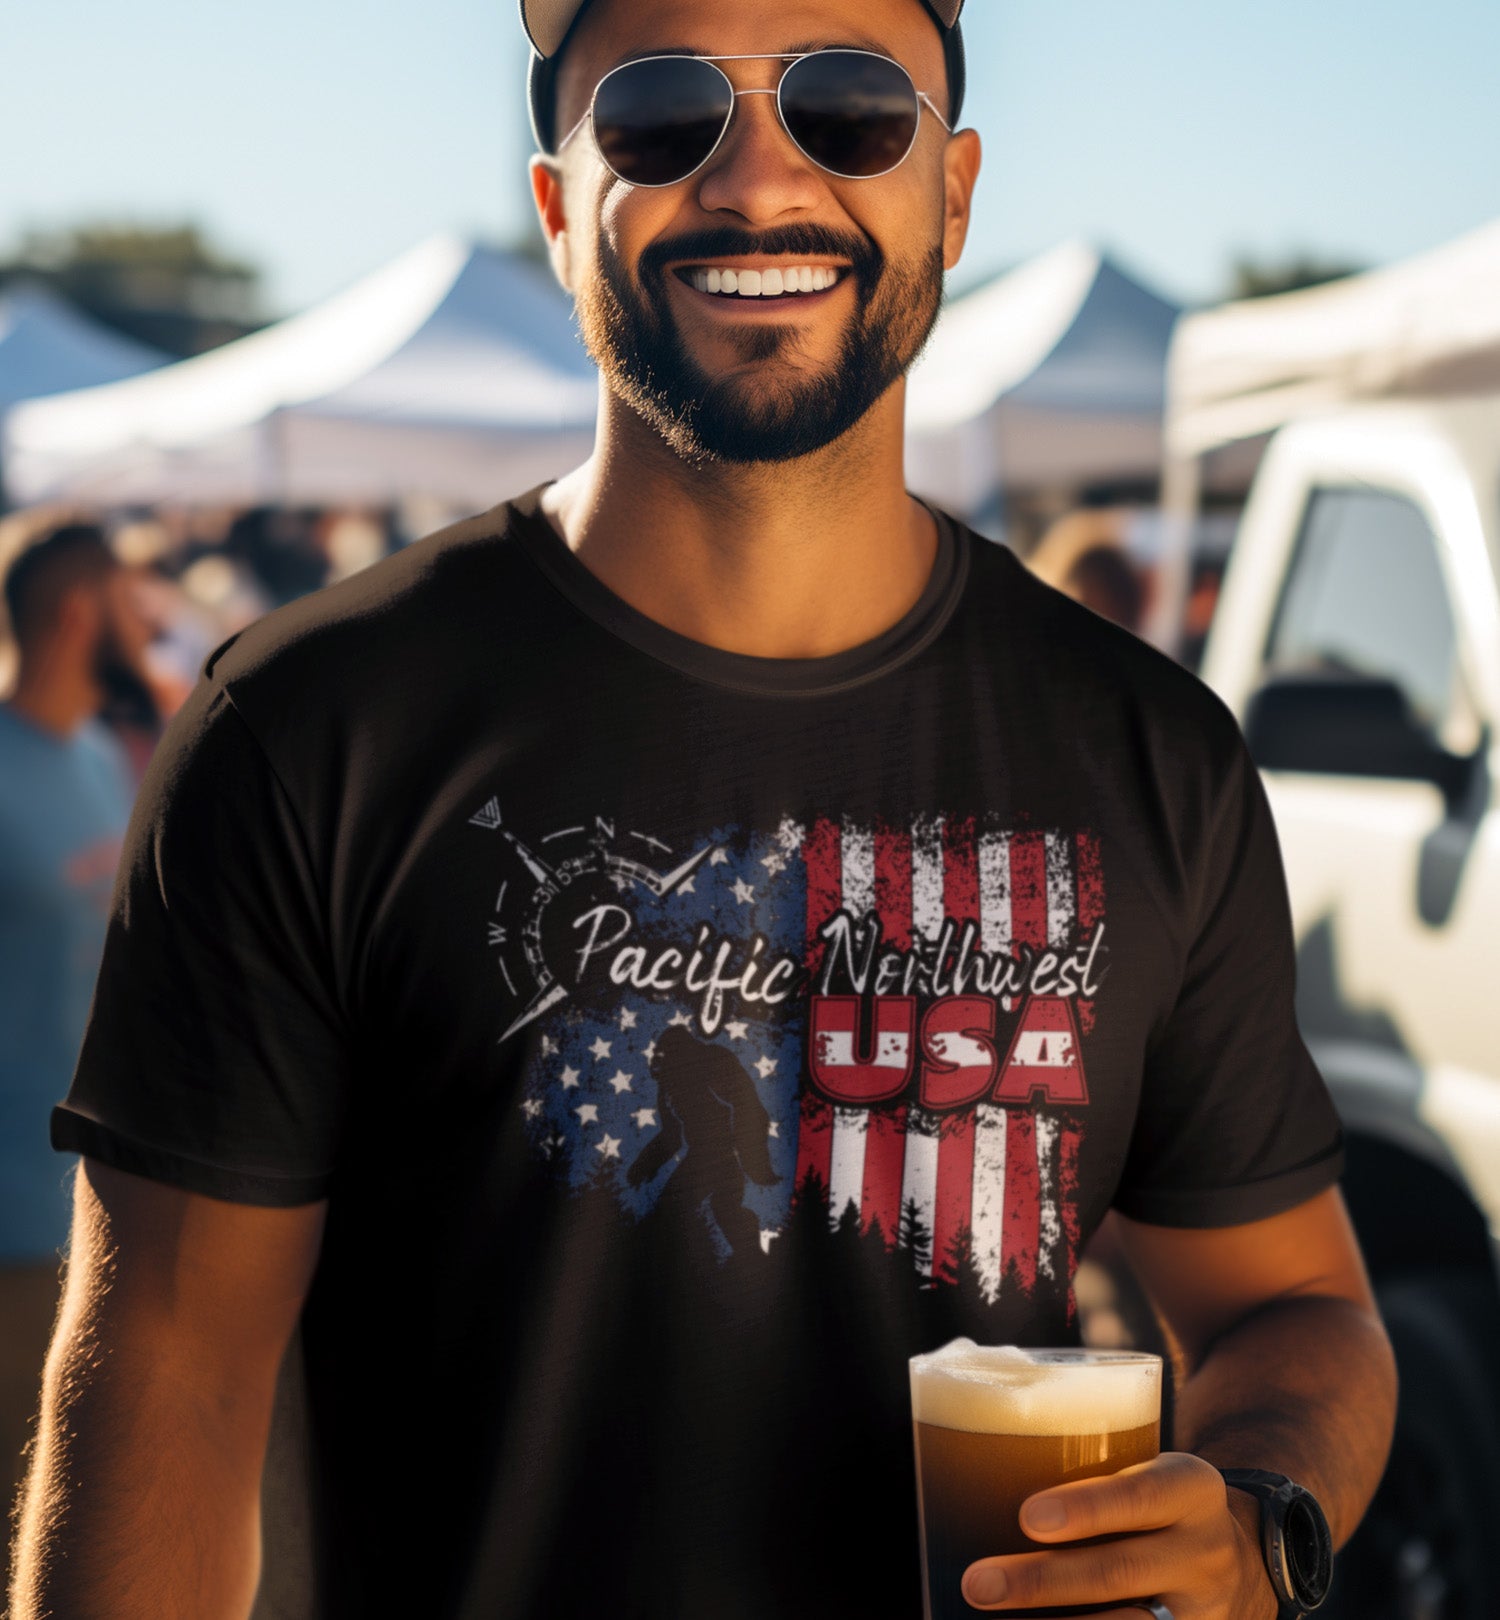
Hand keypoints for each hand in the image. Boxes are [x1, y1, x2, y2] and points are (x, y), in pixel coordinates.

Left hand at [961, 1451, 1278, 1618]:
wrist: (1239, 1563)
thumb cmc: (1154, 1505)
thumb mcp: (1147, 1475)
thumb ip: (1088, 1477)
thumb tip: (972, 1474)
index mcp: (1191, 1488)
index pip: (1142, 1495)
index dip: (1087, 1508)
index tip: (1027, 1516)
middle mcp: (1204, 1551)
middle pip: (1122, 1571)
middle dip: (1044, 1581)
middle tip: (978, 1583)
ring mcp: (1202, 1611)